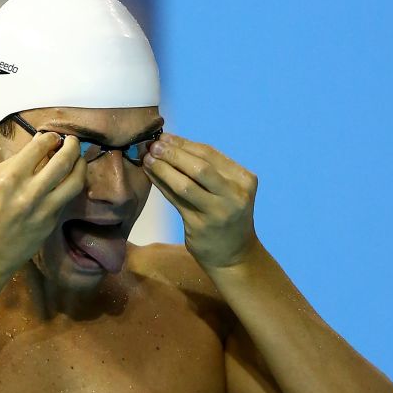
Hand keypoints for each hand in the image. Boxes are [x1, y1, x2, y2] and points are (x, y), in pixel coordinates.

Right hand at [0, 132, 86, 276]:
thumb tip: (36, 147)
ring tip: (78, 158)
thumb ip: (12, 164)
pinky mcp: (51, 223)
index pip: (39, 147)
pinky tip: (70, 179)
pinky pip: (67, 198)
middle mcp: (29, 192)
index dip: (50, 138)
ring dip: (80, 164)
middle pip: (63, 160)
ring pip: (75, 181)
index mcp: (9, 178)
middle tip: (72, 141)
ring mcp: (44, 209)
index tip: (52, 137)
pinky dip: (71, 185)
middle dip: (72, 145)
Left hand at [143, 133, 259, 268]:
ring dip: (163, 169)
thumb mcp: (228, 190)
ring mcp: (218, 212)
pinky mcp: (200, 226)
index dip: (184, 143)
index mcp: (244, 180)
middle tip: (153, 145)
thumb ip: (206, 169)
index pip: (210, 154)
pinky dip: (162, 185)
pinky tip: (151, 176)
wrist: (235, 255)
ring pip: (185, 184)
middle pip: (199, 167)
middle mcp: (235, 195)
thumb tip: (170, 143)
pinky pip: (176, 201)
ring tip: (148, 158)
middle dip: (173, 153)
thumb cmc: (227, 215)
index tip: (165, 136)